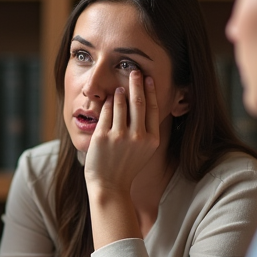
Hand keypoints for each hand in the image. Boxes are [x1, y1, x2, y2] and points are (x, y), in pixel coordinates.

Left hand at [84, 71, 159, 193]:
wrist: (110, 186)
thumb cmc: (126, 167)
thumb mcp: (144, 151)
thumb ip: (146, 131)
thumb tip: (146, 105)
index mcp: (152, 140)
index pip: (153, 108)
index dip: (151, 91)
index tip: (149, 78)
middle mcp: (138, 137)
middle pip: (139, 102)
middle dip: (137, 83)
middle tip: (135, 71)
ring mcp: (120, 136)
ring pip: (121, 104)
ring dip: (121, 92)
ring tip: (121, 86)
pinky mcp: (103, 136)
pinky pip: (106, 112)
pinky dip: (108, 103)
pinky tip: (109, 98)